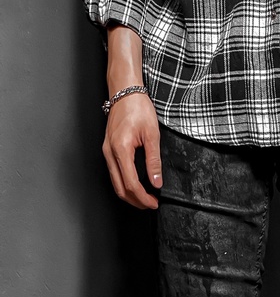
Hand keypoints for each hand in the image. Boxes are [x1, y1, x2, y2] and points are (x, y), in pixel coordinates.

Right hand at [102, 92, 161, 209]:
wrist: (125, 92)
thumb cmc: (138, 108)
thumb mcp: (152, 135)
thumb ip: (154, 161)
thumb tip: (156, 182)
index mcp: (121, 149)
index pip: (130, 184)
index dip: (143, 198)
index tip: (154, 203)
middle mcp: (109, 152)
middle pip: (120, 188)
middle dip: (135, 200)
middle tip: (151, 204)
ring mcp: (107, 151)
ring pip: (115, 182)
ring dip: (130, 194)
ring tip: (146, 198)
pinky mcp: (108, 149)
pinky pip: (114, 173)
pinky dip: (125, 183)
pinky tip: (136, 185)